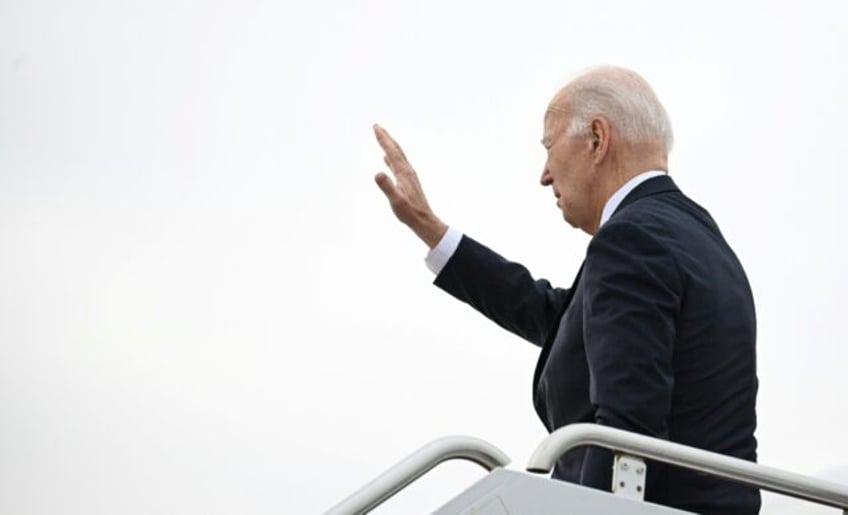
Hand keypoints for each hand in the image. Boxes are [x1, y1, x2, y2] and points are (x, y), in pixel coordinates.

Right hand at [373, 124, 446, 247]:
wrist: (423, 220)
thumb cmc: (409, 212)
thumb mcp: (395, 200)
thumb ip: (387, 186)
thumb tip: (377, 174)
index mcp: (403, 172)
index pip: (391, 151)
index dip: (383, 139)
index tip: (375, 127)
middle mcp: (407, 170)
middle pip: (396, 149)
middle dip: (386, 137)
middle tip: (376, 126)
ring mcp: (408, 175)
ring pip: (397, 155)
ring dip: (389, 146)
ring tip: (382, 139)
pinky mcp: (407, 181)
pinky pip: (397, 165)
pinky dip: (391, 158)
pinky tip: (386, 159)